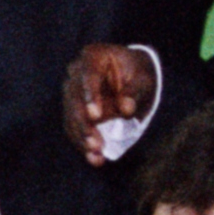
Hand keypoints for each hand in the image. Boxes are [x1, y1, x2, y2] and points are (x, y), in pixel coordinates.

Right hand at [61, 42, 155, 162]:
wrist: (131, 75)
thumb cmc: (137, 73)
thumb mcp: (142, 79)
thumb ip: (133, 92)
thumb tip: (126, 108)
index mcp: (93, 56)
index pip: (88, 76)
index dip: (90, 96)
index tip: (95, 115)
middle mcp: (76, 72)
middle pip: (74, 100)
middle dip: (84, 124)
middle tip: (95, 144)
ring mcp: (71, 91)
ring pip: (71, 117)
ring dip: (82, 138)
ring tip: (96, 155)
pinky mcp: (72, 109)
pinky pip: (73, 127)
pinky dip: (83, 143)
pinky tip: (94, 158)